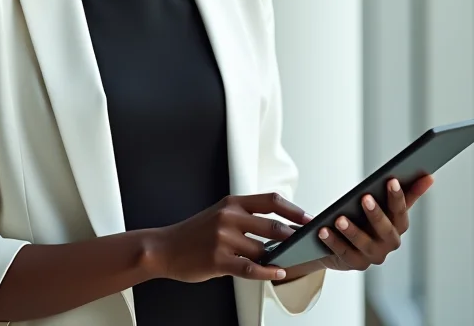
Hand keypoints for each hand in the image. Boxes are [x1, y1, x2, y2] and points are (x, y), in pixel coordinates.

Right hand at [146, 193, 311, 282]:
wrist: (165, 247)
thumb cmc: (195, 233)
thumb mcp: (219, 214)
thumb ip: (245, 217)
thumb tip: (276, 228)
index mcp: (232, 203)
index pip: (270, 201)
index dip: (293, 210)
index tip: (308, 218)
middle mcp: (229, 217)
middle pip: (272, 226)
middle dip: (293, 237)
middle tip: (307, 243)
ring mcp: (224, 239)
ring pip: (263, 250)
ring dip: (279, 258)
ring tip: (290, 261)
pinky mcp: (219, 260)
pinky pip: (250, 268)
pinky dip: (268, 272)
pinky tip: (278, 272)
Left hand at [280, 176, 433, 280]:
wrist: (347, 242)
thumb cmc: (368, 217)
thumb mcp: (385, 204)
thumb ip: (406, 192)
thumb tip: (429, 176)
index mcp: (398, 227)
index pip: (401, 212)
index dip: (398, 197)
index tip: (391, 179)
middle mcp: (388, 243)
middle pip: (385, 229)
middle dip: (376, 214)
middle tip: (365, 197)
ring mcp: (372, 256)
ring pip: (363, 244)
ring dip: (352, 230)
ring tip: (339, 218)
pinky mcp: (355, 263)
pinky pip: (344, 253)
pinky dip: (333, 242)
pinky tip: (322, 230)